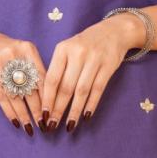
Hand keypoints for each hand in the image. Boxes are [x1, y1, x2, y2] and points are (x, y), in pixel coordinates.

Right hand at [0, 27, 45, 132]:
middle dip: (38, 109)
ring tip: (30, 127)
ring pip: (15, 95)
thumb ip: (34, 68)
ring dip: (23, 114)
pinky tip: (15, 121)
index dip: (48, 96)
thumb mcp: (22, 51)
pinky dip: (9, 111)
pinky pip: (1, 96)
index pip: (41, 77)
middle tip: (44, 124)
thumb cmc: (5, 48)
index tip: (53, 112)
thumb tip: (48, 97)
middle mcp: (14, 55)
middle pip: (29, 87)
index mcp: (28, 49)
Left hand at [41, 14, 141, 128]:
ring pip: (82, 91)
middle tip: (52, 126)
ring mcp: (94, 59)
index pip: (52, 78)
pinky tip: (85, 116)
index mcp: (62, 49)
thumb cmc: (84, 44)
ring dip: (74, 111)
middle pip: (65, 87)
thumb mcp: (67, 49)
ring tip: (68, 126)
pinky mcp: (108, 66)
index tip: (43, 115)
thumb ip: (58, 68)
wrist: (114, 31)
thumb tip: (47, 98)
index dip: (47, 99)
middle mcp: (77, 54)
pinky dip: (91, 104)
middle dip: (57, 109)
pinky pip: (98, 89)